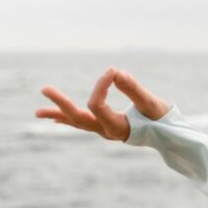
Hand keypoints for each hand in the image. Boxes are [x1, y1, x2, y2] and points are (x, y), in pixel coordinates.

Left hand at [35, 67, 170, 141]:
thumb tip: (114, 72)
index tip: (113, 71)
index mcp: (117, 127)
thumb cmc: (163, 119)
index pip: (97, 105)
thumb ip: (132, 88)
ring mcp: (104, 131)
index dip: (101, 86)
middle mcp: (106, 132)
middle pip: (78, 118)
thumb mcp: (150, 103)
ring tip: (37, 112)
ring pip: (76, 123)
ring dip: (58, 114)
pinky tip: (55, 118)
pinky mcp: (106, 128)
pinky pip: (83, 124)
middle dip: (60, 103)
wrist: (170, 136)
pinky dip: (68, 119)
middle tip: (44, 89)